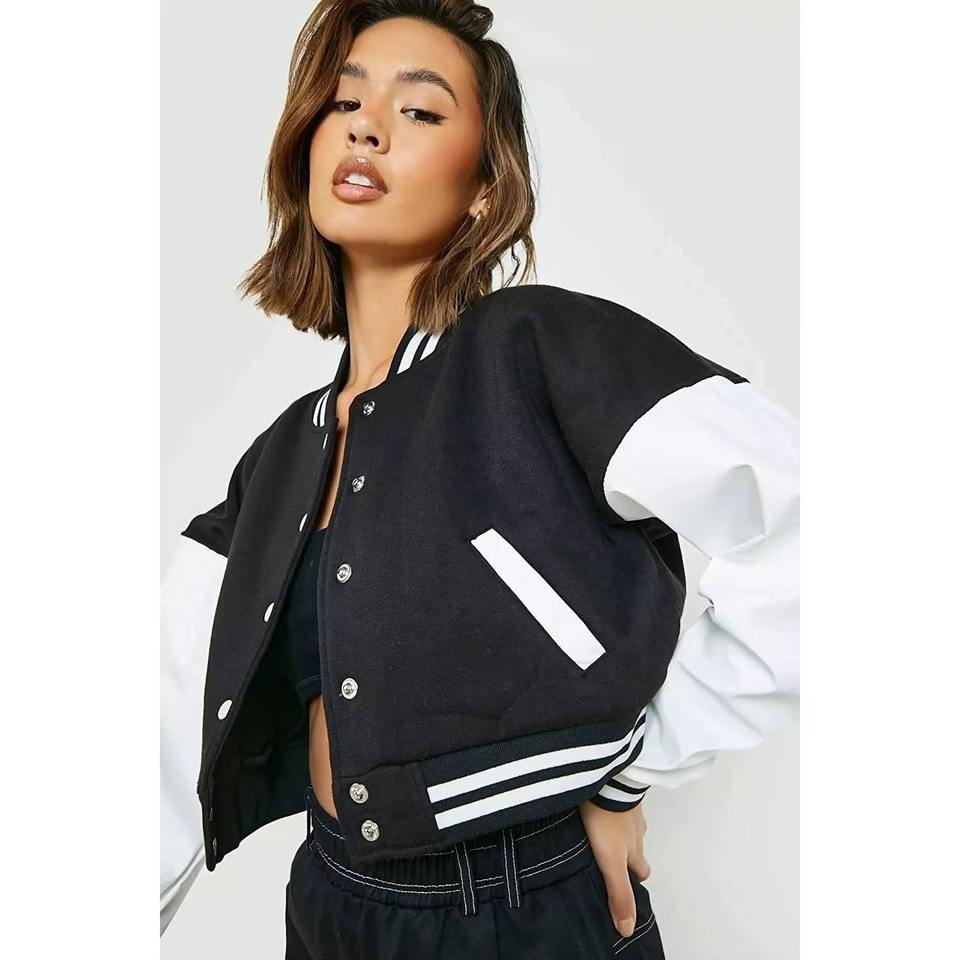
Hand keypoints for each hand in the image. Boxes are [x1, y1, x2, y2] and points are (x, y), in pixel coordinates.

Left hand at [578, 800, 650, 938]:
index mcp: (636, 847)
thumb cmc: (608, 821)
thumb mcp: (611, 861)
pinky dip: (608, 811)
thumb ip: (619, 892)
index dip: (635, 879)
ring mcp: (628, 807)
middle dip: (625, 855)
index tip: (624, 885)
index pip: (643, 871)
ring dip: (615, 832)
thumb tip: (627, 929)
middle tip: (606, 860)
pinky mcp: (616, 790)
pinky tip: (594, 811)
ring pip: (625, 826)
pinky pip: (615, 805)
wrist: (607, 777)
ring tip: (596, 835)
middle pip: (635, 847)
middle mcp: (636, 829)